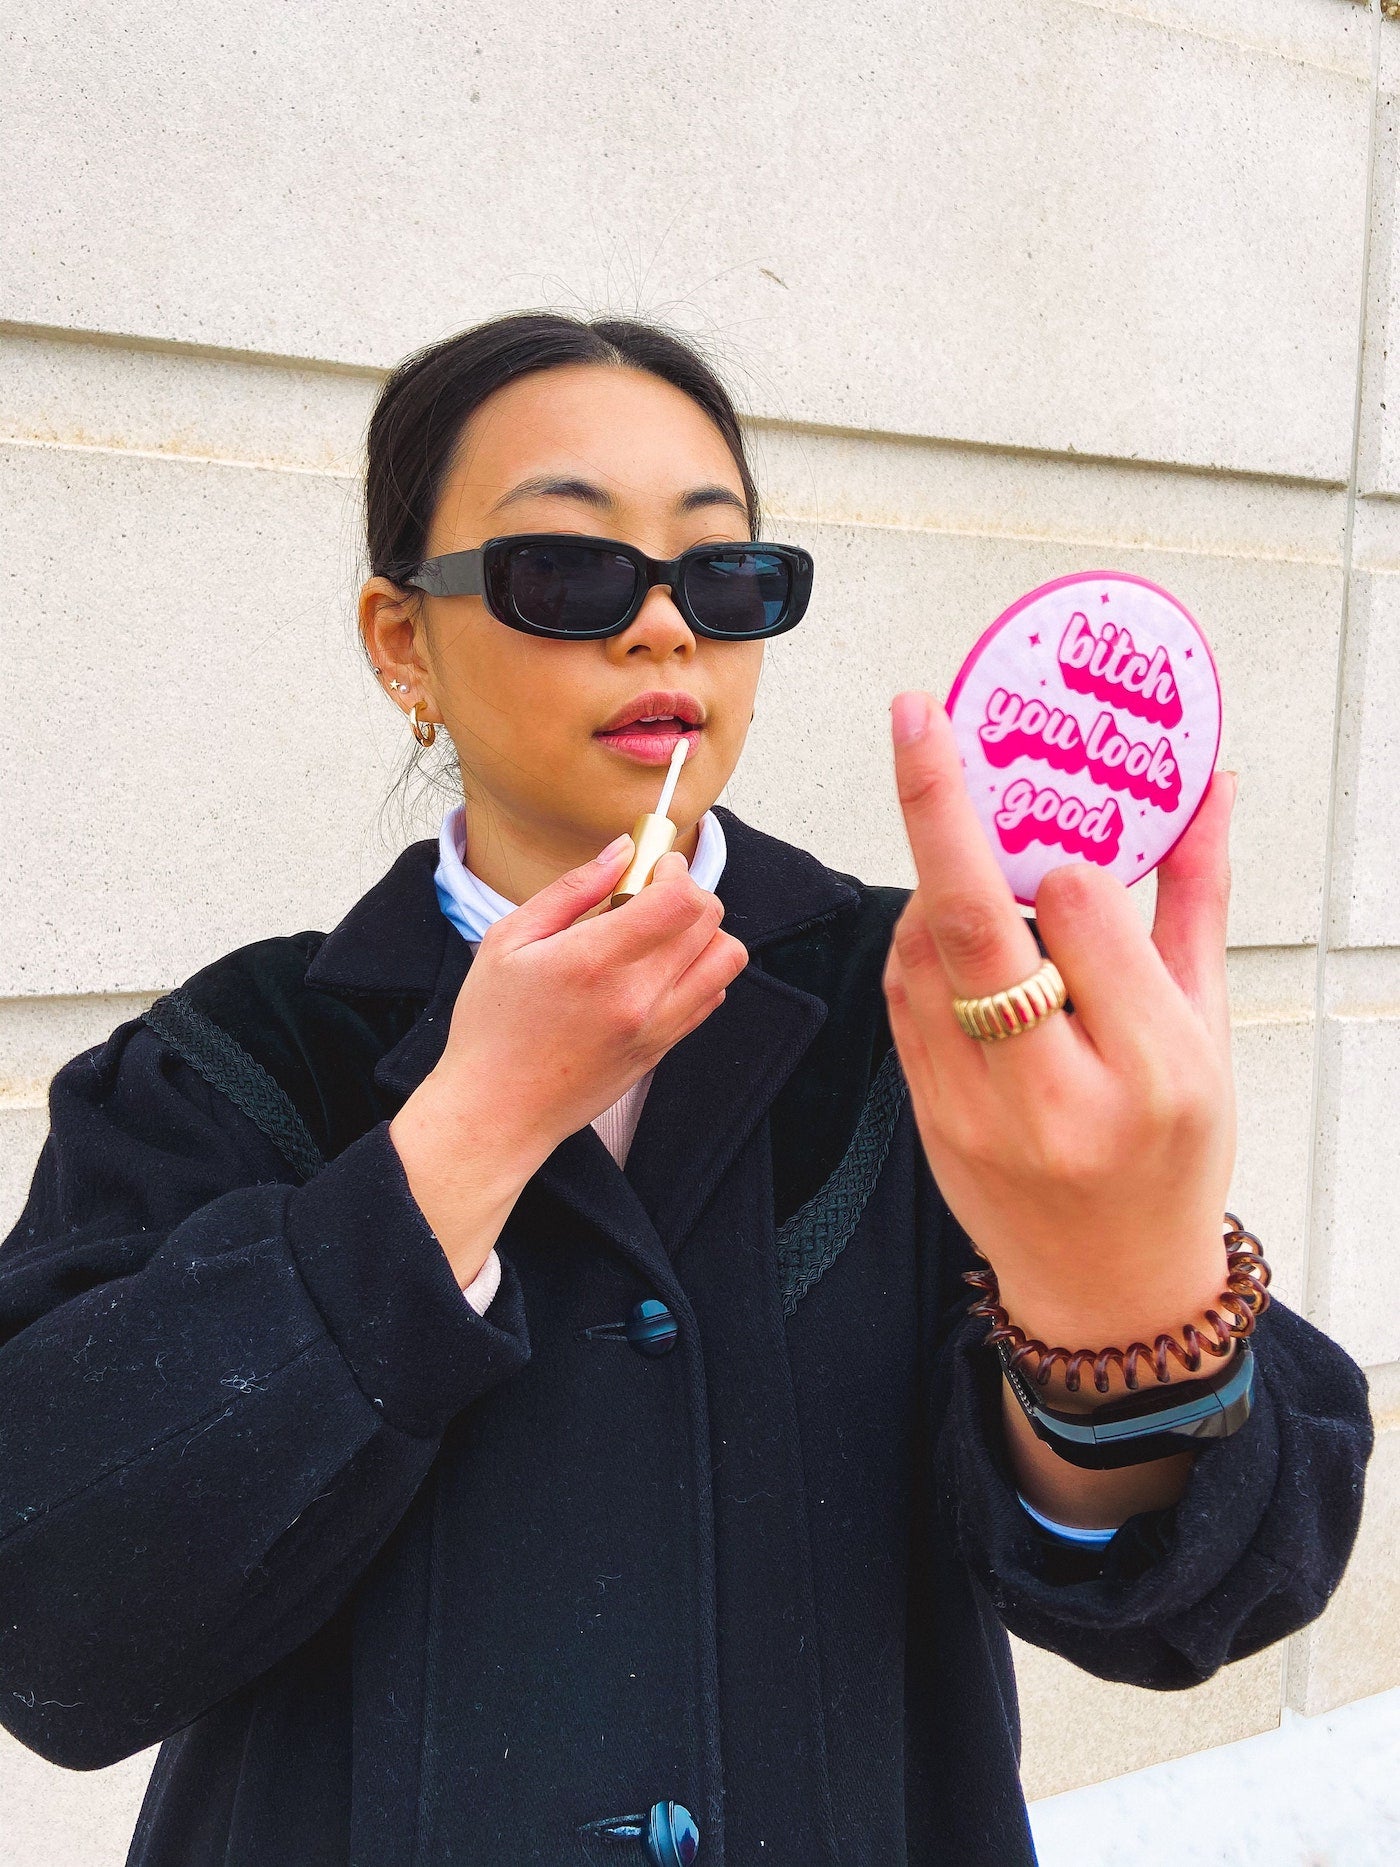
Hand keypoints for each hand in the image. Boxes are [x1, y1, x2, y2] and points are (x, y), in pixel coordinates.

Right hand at [417, 835, 747, 1170]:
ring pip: (726, 958)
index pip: (679, 900)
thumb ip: (572, 890)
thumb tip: (622, 850)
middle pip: (710, 920)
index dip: (674, 870)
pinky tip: (656, 969)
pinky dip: (698, 970)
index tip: (653, 867)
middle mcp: (637, 996)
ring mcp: (657, 1027)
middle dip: (687, 892)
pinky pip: (712, 995)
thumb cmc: (491, 1028)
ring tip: (660, 933)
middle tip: (648, 896)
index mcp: (594, 961)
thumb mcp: (508, 941)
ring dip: (703, 932)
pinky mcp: (662, 1049)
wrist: (497, 1113)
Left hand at [881, 691, 1236, 1398]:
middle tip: (918, 716)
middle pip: (974, 925)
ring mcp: (975, 1112)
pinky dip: (919, 943)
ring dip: (931, 881)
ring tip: (964, 848)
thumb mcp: (1209, 1032)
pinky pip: (901, 997)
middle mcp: (1055, 1096)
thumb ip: (1197, 902)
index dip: (1065, 855)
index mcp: (1152, 1072)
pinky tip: (954, 933)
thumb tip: (1209, 788)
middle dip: (937, 805)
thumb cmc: (1170, 1157)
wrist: (1107, 1287)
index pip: (1083, 916)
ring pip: (920, 954)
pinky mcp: (925, 1116)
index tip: (1065, 829)